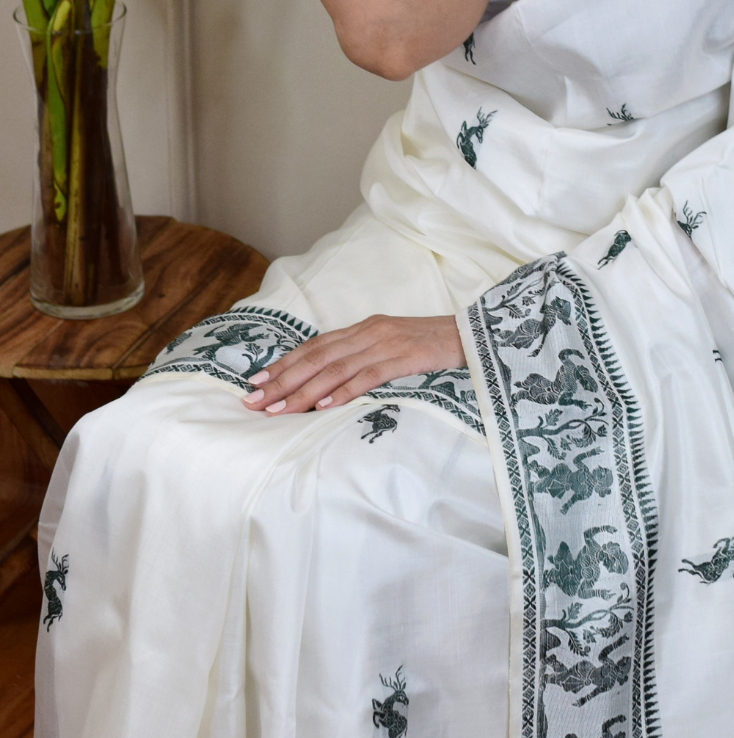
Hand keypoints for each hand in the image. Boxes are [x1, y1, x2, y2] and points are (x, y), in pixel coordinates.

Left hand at [239, 314, 466, 414]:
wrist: (475, 335)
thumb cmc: (432, 346)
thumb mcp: (392, 345)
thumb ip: (363, 356)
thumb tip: (329, 382)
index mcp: (364, 328)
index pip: (314, 346)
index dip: (283, 364)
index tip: (256, 381)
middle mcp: (369, 332)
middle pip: (316, 357)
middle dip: (282, 380)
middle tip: (254, 400)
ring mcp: (386, 344)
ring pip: (335, 368)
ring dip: (304, 390)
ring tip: (279, 409)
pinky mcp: (405, 358)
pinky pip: (369, 375)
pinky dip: (344, 390)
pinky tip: (324, 405)